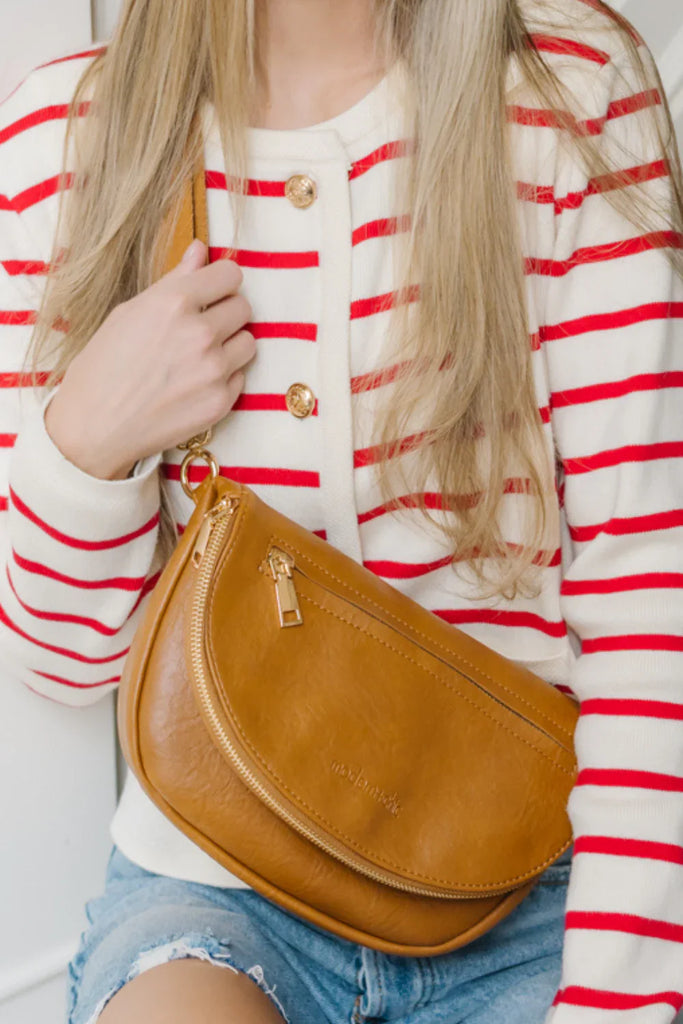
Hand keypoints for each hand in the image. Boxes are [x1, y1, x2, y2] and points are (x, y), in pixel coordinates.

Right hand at [44, 240, 254, 479]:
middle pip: (243, 307)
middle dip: (226, 312)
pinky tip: (195, 383)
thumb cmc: (104, 365)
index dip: (220, 282)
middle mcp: (200, 333)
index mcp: (174, 303)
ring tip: (200, 355)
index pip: (231, 275)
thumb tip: (201, 249)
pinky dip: (225, 377)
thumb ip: (174, 280)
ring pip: (248, 342)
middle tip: (201, 326)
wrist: (94, 425)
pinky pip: (241, 376)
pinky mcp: (221, 401)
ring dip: (231, 345)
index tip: (211, 292)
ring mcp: (214, 370)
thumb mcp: (130, 312)